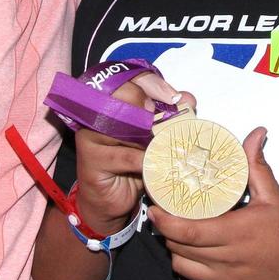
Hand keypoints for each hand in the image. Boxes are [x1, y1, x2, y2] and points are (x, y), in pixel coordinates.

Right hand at [75, 73, 194, 236]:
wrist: (111, 201)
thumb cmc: (134, 165)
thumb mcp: (153, 138)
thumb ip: (168, 116)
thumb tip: (188, 98)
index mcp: (112, 100)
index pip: (132, 78)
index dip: (154, 84)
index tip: (176, 98)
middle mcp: (97, 112)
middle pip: (124, 94)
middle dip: (150, 105)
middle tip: (165, 121)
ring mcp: (91, 133)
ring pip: (124, 124)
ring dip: (150, 136)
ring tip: (165, 146)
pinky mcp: (91, 157)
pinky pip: (124, 155)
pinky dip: (145, 161)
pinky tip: (156, 166)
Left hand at [147, 128, 278, 279]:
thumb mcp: (276, 195)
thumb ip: (256, 165)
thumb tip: (255, 133)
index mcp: (237, 234)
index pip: (186, 231)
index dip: (164, 221)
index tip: (155, 207)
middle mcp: (229, 262)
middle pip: (179, 250)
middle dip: (167, 233)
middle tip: (165, 216)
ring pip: (184, 270)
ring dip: (177, 253)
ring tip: (181, 235)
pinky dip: (191, 271)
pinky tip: (196, 257)